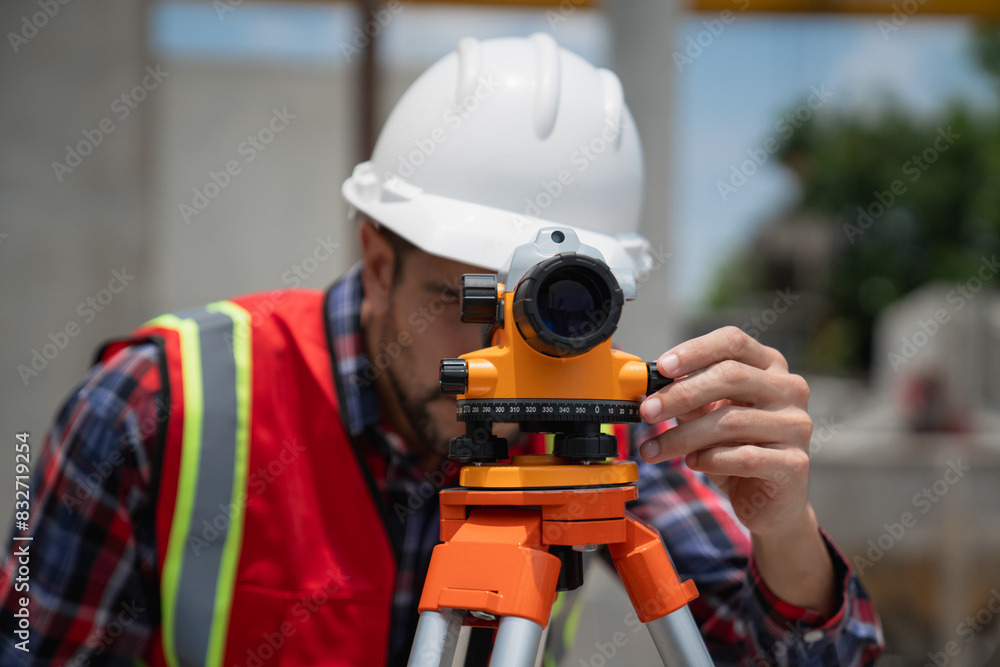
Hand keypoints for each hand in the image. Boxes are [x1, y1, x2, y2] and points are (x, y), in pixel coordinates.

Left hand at [639, 326, 812, 538]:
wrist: (770, 501)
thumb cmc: (737, 449)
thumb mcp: (707, 417)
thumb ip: (688, 398)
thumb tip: (652, 387)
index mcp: (769, 366)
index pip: (733, 341)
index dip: (695, 350)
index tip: (661, 367)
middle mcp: (790, 389)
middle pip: (731, 376)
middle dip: (681, 394)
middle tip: (647, 412)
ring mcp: (796, 425)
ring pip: (732, 420)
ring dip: (684, 436)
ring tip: (655, 449)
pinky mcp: (795, 463)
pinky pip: (745, 456)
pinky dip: (711, 460)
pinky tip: (692, 463)